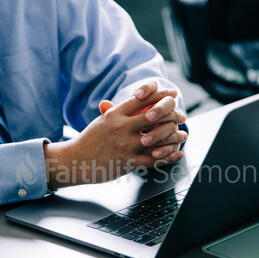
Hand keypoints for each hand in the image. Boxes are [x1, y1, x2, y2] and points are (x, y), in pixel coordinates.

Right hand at [44, 89, 181, 187]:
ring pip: (158, 137)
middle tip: (181, 115)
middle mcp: (121, 127)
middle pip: (155, 114)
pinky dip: (169, 156)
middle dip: (172, 113)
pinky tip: (177, 153)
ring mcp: (125, 145)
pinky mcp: (128, 162)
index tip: (173, 94)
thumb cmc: (90, 140)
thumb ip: (120, 109)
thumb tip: (138, 99)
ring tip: (183, 135)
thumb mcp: (103, 120)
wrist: (75, 160)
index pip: (143, 98)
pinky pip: (154, 159)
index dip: (161, 94)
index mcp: (115, 113)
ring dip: (174, 136)